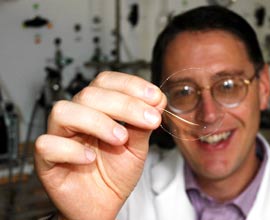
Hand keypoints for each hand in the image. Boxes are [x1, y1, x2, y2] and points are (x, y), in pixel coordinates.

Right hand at [35, 71, 165, 219]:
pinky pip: (47, 144)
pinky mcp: (46, 159)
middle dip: (124, 105)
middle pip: (90, 94)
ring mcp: (59, 135)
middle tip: (150, 119)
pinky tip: (90, 158)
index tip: (155, 97)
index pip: (107, 82)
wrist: (103, 204)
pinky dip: (71, 150)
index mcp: (97, 108)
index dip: (130, 85)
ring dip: (97, 122)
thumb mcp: (138, 147)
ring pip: (64, 112)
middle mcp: (77, 116)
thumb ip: (143, 124)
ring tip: (121, 139)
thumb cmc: (117, 173)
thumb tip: (157, 99)